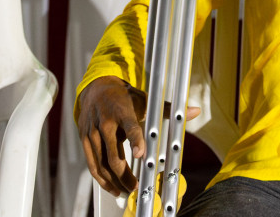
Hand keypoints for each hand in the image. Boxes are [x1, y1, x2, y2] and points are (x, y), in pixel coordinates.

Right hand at [76, 77, 202, 197]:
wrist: (96, 89)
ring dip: (114, 180)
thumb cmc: (125, 97)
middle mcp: (105, 121)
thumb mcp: (145, 100)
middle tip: (136, 186)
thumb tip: (195, 111)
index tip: (141, 154)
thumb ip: (168, 110)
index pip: (130, 126)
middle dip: (125, 174)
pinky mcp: (84, 139)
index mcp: (122, 110)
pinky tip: (112, 187)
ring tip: (126, 191)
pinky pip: (92, 164)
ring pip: (101, 163)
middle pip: (113, 154)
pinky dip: (101, 179)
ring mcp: (92, 132)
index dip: (135, 140)